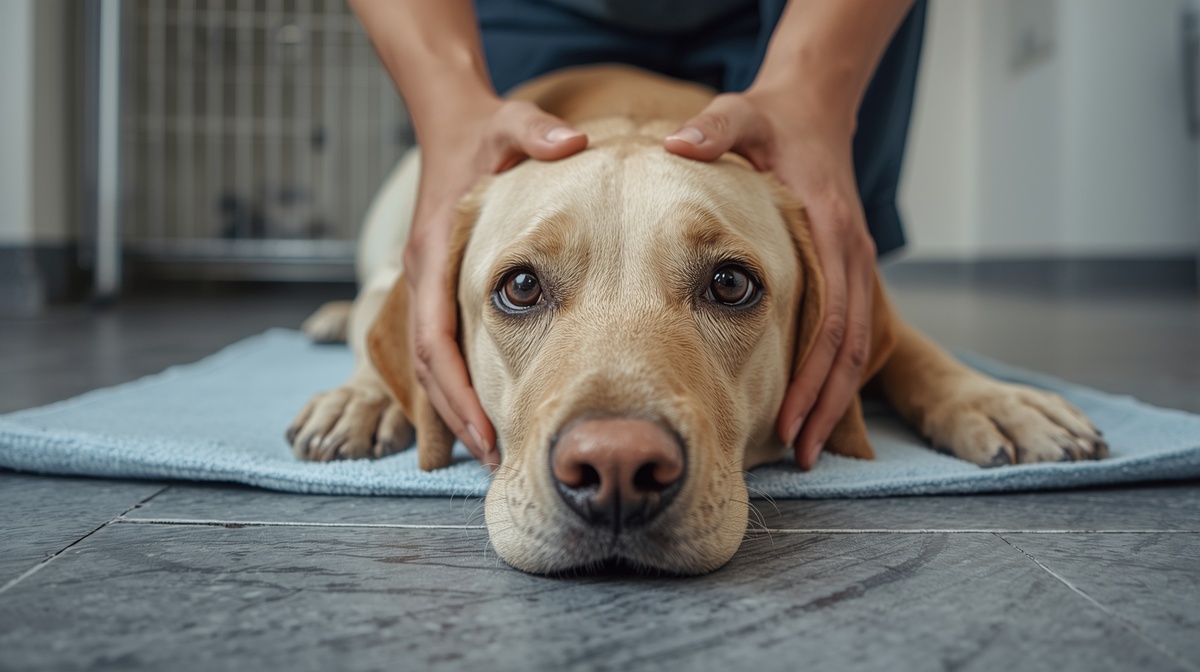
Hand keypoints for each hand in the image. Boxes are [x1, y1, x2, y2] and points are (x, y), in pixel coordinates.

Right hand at [405, 97, 585, 464]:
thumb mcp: (507, 126)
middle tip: (495, 461)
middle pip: (426, 366)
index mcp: (433, 252)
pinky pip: (446, 349)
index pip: (431, 336)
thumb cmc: (482, 135)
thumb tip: (567, 140)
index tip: (483, 430)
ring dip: (458, 409)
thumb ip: (532, 132)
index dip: (455, 388)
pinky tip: (496, 414)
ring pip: (431, 365)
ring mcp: (431, 286)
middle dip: (456, 415)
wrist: (453, 125)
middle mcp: (425, 276)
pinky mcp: (445, 291)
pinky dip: (464, 385)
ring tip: (495, 454)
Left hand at [664, 87, 875, 469]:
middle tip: (799, 453)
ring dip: (835, 397)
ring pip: (857, 345)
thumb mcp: (742, 115)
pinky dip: (834, 372)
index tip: (790, 416)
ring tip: (806, 447)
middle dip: (828, 402)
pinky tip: (809, 406)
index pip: (831, 315)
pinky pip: (849, 331)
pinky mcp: (845, 269)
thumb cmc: (773, 123)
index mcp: (829, 226)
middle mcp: (850, 250)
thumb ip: (715, 129)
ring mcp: (853, 262)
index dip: (815, 371)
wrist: (814, 109)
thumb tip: (679, 143)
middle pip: (851, 345)